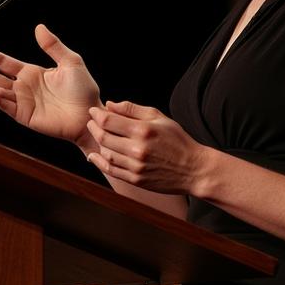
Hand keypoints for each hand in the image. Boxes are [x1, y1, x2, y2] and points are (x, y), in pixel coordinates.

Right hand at [0, 23, 101, 143]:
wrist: (90, 115)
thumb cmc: (84, 91)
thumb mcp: (71, 62)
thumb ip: (53, 46)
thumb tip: (39, 27)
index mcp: (32, 73)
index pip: (4, 62)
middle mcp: (24, 87)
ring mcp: (23, 102)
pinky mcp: (26, 116)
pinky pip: (9, 107)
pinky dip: (0, 101)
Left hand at [85, 100, 206, 194]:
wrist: (193, 169)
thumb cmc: (178, 140)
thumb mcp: (160, 117)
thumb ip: (132, 109)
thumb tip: (109, 105)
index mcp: (143, 130)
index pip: (108, 121)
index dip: (97, 114)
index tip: (94, 111)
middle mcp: (137, 149)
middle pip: (103, 137)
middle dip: (94, 127)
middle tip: (92, 122)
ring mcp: (136, 166)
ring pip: (105, 153)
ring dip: (97, 143)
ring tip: (98, 136)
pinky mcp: (136, 179)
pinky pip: (111, 170)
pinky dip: (99, 162)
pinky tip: (95, 156)